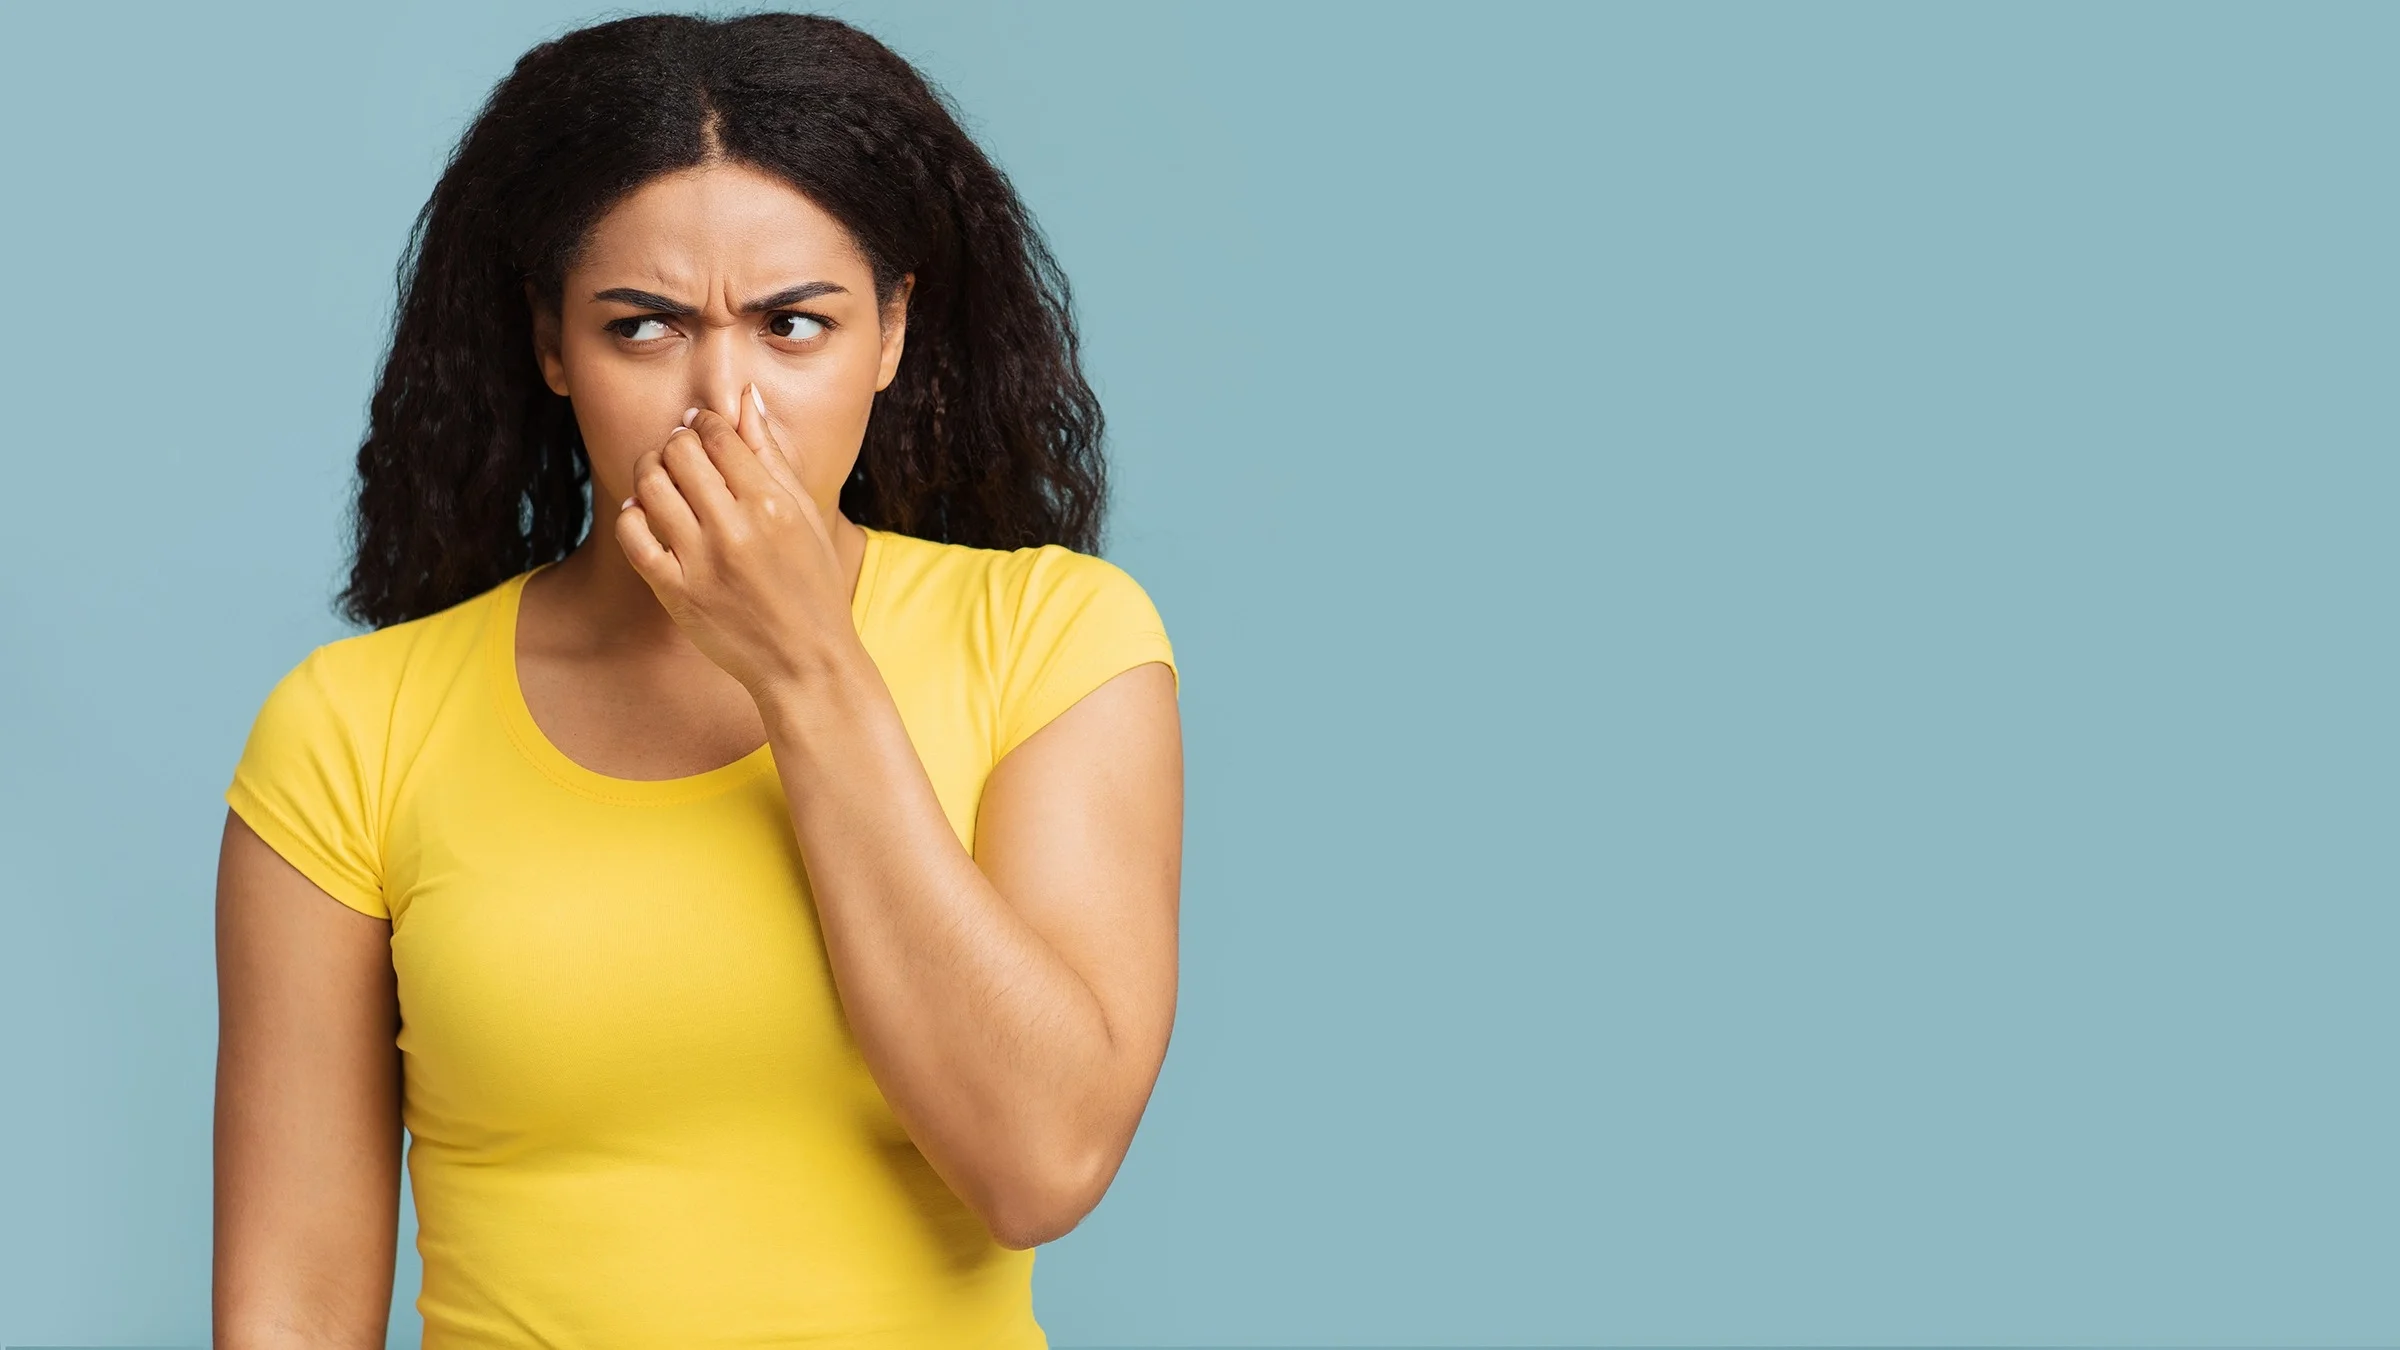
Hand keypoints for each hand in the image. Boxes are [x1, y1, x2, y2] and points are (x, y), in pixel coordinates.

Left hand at [615, 383, 858, 695]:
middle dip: (676, 442)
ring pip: (651, 486)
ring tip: (662, 476)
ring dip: (651, 470)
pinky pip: (632, 537)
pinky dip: (631, 516)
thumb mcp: (806, 515)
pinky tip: (644, 513)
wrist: (805, 661)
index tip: (701, 424)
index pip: (719, 435)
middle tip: (681, 451)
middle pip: (680, 453)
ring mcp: (701, 562)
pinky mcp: (675, 592)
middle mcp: (734, 530)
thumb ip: (772, 455)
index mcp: (772, 505)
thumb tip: (746, 399)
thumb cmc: (813, 584)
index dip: (704, 420)